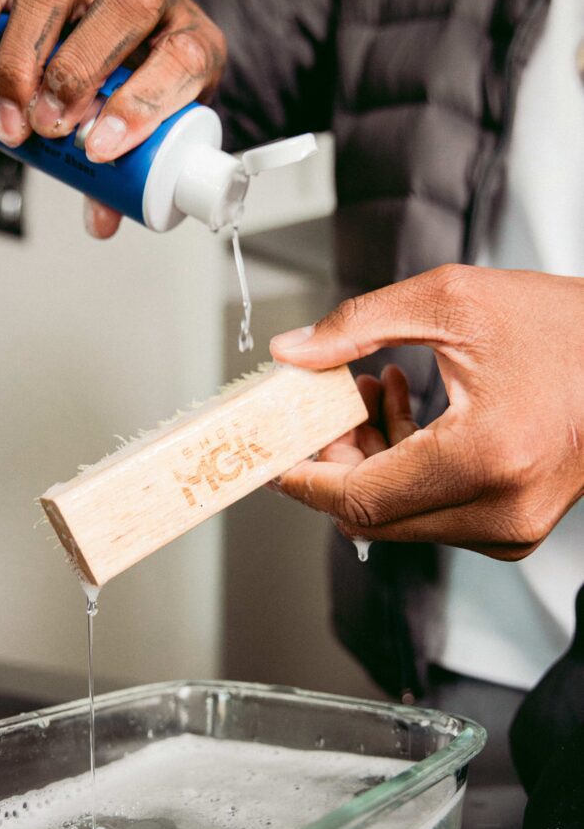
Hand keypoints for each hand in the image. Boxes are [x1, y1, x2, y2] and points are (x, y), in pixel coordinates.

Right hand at [0, 0, 225, 236]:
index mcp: (190, 40)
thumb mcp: (160, 132)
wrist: (139, 33)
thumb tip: (101, 223)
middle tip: (48, 130)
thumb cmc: (151, 83)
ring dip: (23, 56)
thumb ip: (130, 176)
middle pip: (119, 10)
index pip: (179, 59)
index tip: (98, 148)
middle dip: (74, 77)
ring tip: (10, 114)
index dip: (140, 103)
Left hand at [270, 264, 583, 559]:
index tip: (274, 459)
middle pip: (376, 516)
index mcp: (486, 459)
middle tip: (325, 409)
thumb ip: (359, 325)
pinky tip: (405, 409)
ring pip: (402, 516)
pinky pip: (434, 511)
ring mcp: (513, 527)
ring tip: (370, 392)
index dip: (307, 482)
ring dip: (371, 462)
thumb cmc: (567, 327)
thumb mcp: (453, 301)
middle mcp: (502, 510)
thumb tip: (292, 353)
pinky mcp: (516, 525)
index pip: (361, 498)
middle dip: (336, 465)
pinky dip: (406, 470)